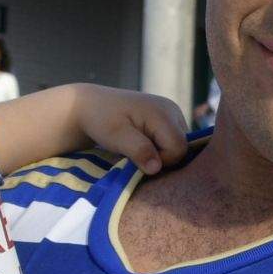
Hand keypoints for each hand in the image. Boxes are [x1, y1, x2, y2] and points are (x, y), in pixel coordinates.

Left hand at [74, 85, 188, 173]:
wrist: (91, 106)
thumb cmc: (101, 120)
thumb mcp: (116, 136)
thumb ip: (138, 150)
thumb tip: (157, 168)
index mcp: (164, 112)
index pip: (178, 149)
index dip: (161, 161)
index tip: (136, 158)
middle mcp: (173, 110)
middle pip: (181, 147)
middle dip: (161, 157)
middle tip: (135, 153)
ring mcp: (172, 113)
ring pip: (178, 146)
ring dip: (159, 153)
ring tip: (136, 147)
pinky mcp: (168, 119)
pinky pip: (172, 141)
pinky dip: (158, 148)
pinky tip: (141, 143)